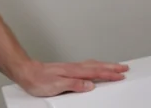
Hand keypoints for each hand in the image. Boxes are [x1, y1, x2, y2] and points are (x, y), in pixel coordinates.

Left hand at [14, 59, 128, 96]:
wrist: (26, 72)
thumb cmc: (39, 80)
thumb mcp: (56, 86)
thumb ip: (74, 85)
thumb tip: (90, 85)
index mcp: (74, 71)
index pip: (96, 73)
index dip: (109, 74)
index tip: (121, 76)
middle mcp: (74, 67)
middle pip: (97, 66)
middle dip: (112, 67)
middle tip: (124, 68)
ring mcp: (71, 67)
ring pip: (92, 64)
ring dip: (105, 65)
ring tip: (114, 66)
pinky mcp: (67, 69)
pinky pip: (86, 65)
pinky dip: (95, 65)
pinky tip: (94, 68)